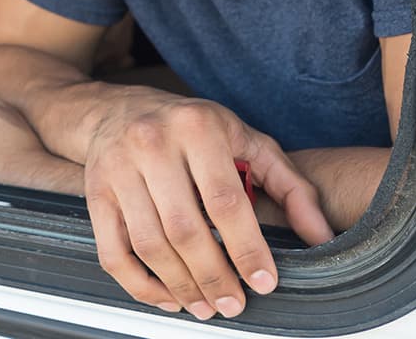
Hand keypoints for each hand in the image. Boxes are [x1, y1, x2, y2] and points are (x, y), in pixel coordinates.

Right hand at [80, 88, 334, 318]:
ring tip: (205, 304)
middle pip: (184, 229)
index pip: (224, 200)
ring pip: (149, 244)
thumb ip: (288, 185)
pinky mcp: (95, 191)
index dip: (247, 248)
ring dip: (181, 286)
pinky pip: (112, 251)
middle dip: (214, 277)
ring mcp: (117, 167)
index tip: (264, 281)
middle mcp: (151, 142)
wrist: (117, 109)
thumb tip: (320, 236)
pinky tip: (166, 295)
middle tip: (234, 304)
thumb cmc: (189, 128)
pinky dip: (140, 285)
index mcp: (195, 126)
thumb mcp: (244, 139)